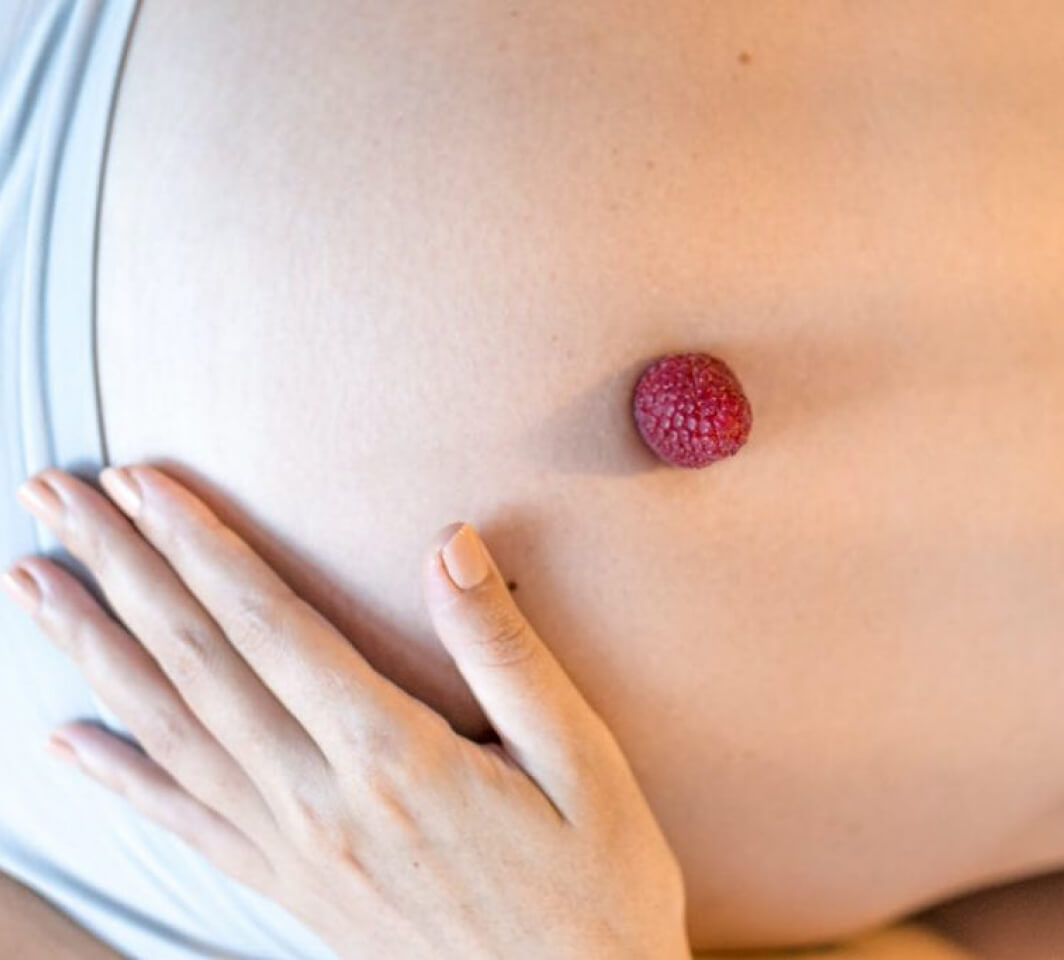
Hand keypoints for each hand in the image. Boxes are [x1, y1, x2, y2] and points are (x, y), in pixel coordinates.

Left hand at [2, 466, 689, 959]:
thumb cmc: (593, 884)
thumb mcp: (580, 760)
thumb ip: (504, 651)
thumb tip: (450, 548)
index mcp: (394, 755)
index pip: (268, 625)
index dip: (199, 545)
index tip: (141, 484)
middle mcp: (322, 801)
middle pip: (196, 663)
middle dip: (121, 569)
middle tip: (54, 498)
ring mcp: (295, 853)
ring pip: (168, 735)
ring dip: (95, 651)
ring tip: (35, 587)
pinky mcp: (292, 891)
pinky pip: (186, 826)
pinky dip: (121, 778)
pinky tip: (72, 743)